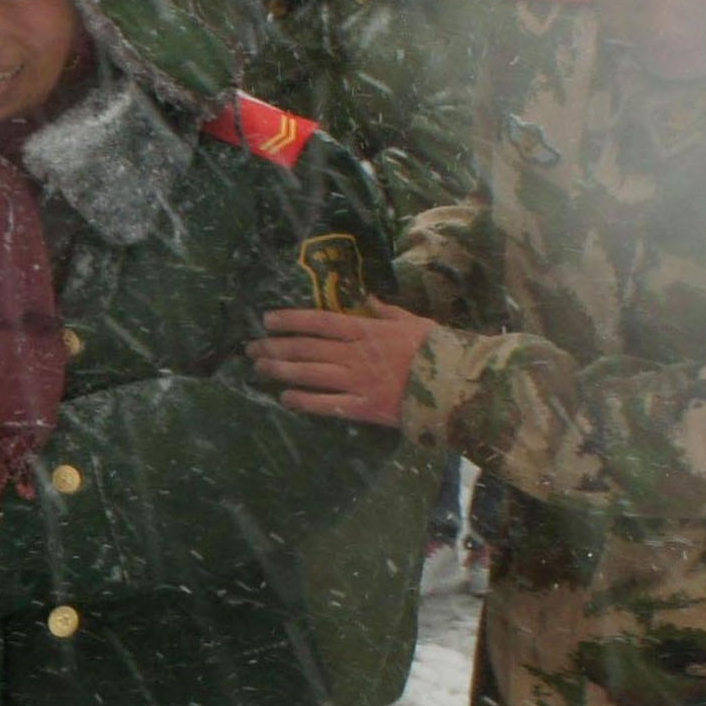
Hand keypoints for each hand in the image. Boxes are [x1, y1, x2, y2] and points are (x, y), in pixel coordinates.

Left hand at [249, 304, 436, 428]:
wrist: (454, 385)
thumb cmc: (436, 349)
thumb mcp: (412, 322)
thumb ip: (386, 311)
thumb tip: (367, 297)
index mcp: (366, 330)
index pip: (320, 322)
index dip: (291, 320)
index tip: (268, 319)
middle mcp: (355, 354)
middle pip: (307, 348)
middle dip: (276, 346)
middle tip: (251, 348)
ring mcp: (356, 382)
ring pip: (310, 374)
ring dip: (282, 371)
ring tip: (260, 369)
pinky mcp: (362, 408)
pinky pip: (327, 405)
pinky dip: (304, 402)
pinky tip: (286, 399)